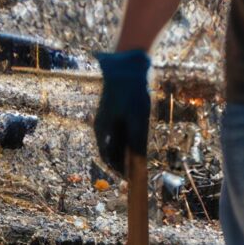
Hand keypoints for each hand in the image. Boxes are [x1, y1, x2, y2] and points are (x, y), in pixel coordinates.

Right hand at [93, 51, 150, 177]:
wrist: (127, 64)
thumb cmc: (131, 91)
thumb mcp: (137, 117)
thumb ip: (137, 139)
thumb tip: (139, 160)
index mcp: (102, 129)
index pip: (107, 157)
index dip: (118, 170)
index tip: (131, 180)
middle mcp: (103, 125)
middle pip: (112, 150)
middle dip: (124, 162)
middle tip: (138, 172)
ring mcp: (109, 117)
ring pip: (117, 140)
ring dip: (128, 150)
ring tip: (140, 159)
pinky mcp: (117, 110)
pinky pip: (122, 129)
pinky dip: (130, 138)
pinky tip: (141, 140)